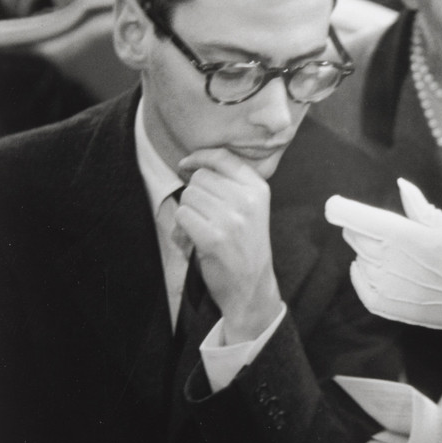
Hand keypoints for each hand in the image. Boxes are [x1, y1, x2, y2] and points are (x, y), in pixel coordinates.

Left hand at [175, 148, 281, 342]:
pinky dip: (182, 225)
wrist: (251, 285)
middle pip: (201, 177)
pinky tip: (195, 235)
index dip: (199, 157)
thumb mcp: (252, 207)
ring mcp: (231, 219)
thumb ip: (232, 182)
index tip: (186, 165)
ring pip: (189, 195)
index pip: (223, 157)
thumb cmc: (246, 244)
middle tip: (201, 210)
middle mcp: (248, 200)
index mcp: (259, 189)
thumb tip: (195, 162)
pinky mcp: (213, 238)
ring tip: (201, 225)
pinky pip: (182, 215)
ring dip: (188, 209)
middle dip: (194, 191)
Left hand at [325, 178, 441, 379]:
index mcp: (409, 236)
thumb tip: (401, 185)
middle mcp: (392, 262)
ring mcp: (386, 286)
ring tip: (403, 258)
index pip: (353, 217)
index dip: (340, 207)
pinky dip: (364, 270)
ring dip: (371, 250)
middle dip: (365, 227)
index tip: (337, 205)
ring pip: (358, 255)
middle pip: (353, 233)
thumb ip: (420, 208)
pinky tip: (383, 269)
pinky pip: (358, 278)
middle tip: (395, 233)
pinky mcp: (384, 305)